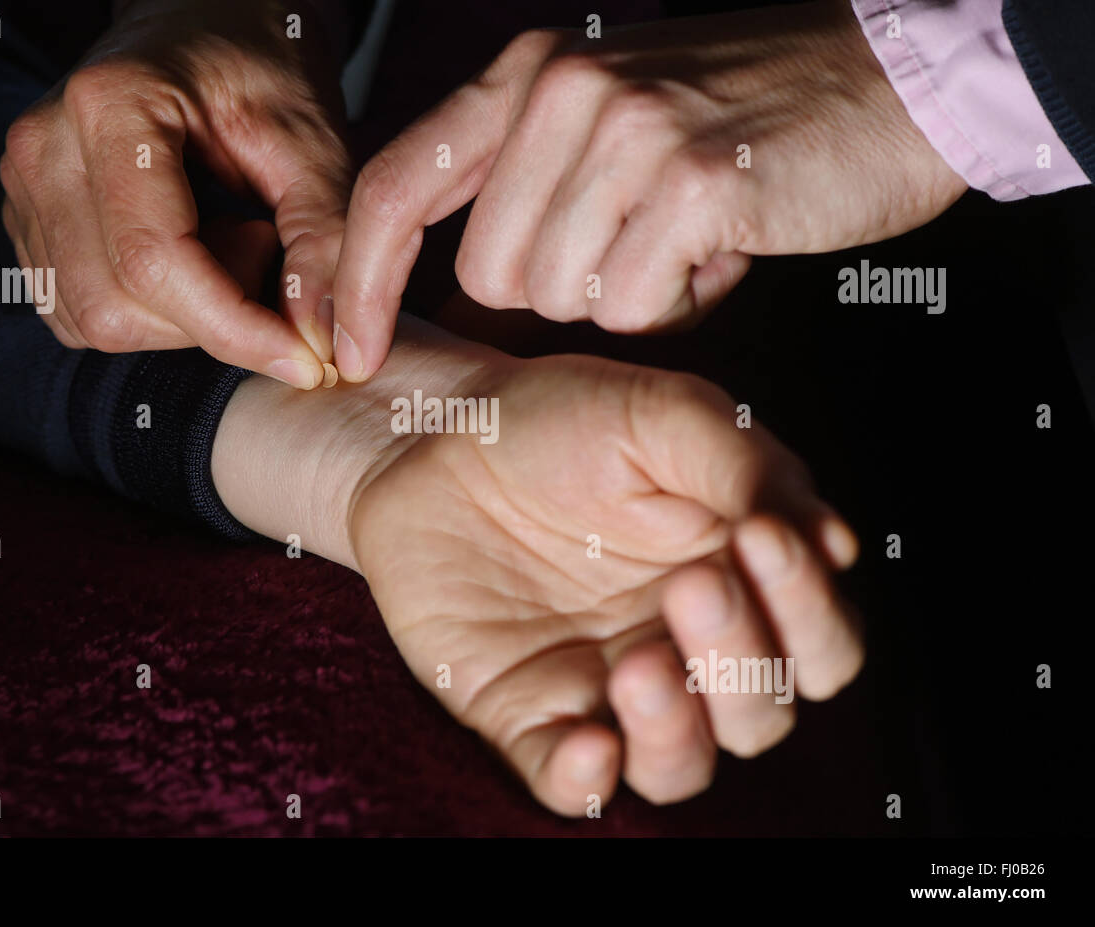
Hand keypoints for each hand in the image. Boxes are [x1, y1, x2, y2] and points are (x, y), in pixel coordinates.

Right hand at [0, 0, 348, 387]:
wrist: (209, 24)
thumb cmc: (263, 67)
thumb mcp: (313, 140)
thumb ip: (323, 239)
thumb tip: (324, 343)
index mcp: (109, 106)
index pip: (156, 260)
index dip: (235, 328)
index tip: (306, 361)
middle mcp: (44, 147)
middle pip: (118, 304)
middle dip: (212, 316)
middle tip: (268, 248)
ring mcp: (25, 186)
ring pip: (97, 320)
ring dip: (184, 315)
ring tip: (232, 238)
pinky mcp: (30, 222)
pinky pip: (83, 313)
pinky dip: (152, 311)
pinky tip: (195, 253)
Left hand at [214, 316, 862, 813]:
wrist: (431, 436)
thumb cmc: (557, 422)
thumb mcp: (660, 413)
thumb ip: (746, 466)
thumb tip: (829, 543)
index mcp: (738, 583)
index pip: (819, 642)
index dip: (807, 609)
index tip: (762, 538)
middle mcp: (684, 650)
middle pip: (761, 714)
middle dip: (742, 663)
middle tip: (695, 587)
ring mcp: (606, 689)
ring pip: (681, 766)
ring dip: (676, 732)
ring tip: (639, 666)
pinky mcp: (528, 714)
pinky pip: (568, 783)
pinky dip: (584, 780)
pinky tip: (586, 743)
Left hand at [332, 0, 966, 379]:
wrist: (892, 78)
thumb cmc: (742, 120)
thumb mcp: (608, 125)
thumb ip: (525, 192)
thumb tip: (459, 305)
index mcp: (525, 75)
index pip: (395, 186)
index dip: (357, 279)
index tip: (344, 351)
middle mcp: (560, 91)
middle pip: (490, 274)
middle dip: (558, 293)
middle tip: (639, 247)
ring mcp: (624, 130)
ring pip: (559, 297)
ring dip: (627, 294)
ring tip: (689, 238)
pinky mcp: (690, 181)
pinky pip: (633, 306)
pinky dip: (681, 303)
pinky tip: (724, 250)